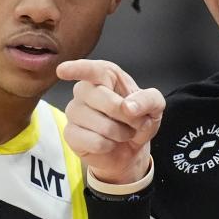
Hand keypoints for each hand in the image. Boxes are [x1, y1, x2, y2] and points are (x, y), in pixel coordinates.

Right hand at [56, 59, 164, 184]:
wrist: (131, 150)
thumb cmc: (138, 121)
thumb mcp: (155, 107)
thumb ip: (148, 100)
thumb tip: (128, 106)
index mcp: (105, 76)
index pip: (90, 70)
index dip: (77, 69)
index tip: (63, 71)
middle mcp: (85, 90)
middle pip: (101, 98)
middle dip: (126, 115)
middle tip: (135, 122)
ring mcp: (74, 111)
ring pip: (99, 124)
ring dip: (119, 133)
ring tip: (121, 133)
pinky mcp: (70, 133)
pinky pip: (94, 141)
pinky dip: (109, 145)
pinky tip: (109, 143)